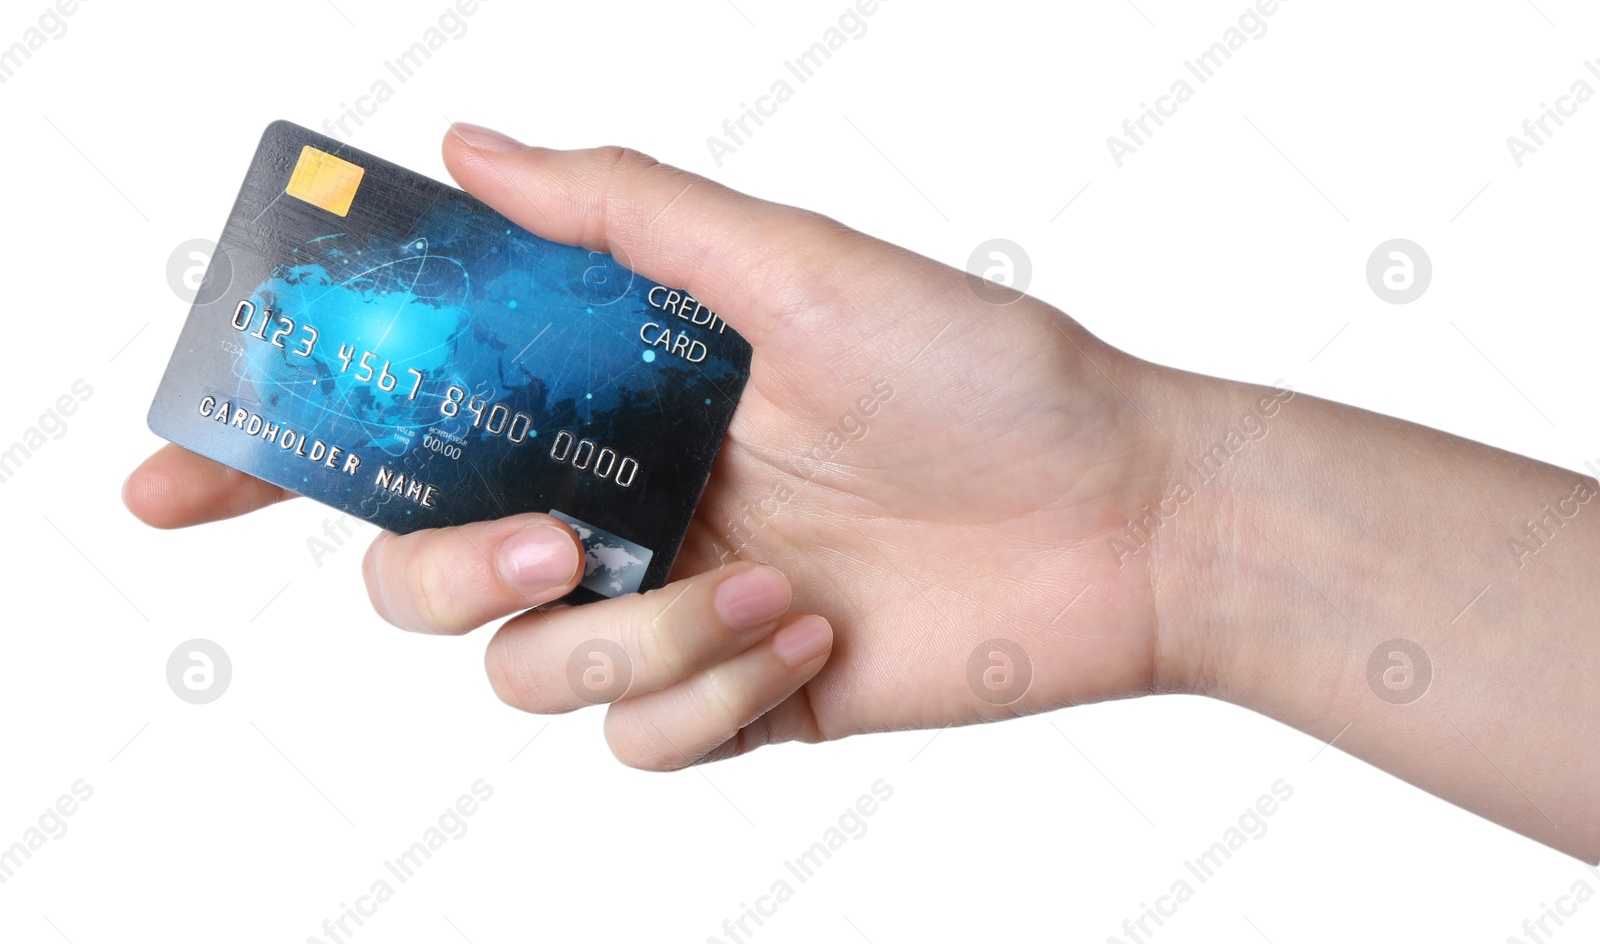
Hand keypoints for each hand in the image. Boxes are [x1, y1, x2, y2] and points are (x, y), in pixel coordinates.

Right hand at [125, 123, 1194, 768]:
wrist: (1117, 513)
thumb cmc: (978, 373)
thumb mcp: (794, 264)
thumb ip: (623, 216)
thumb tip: (465, 148)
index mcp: (615, 394)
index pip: (416, 426)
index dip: (283, 456)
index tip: (176, 479)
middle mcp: (624, 499)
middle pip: (424, 574)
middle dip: (457, 572)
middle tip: (559, 538)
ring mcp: (672, 605)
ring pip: (527, 672)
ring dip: (643, 637)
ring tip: (778, 585)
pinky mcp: (732, 698)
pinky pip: (637, 738)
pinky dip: (721, 691)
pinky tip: (816, 636)